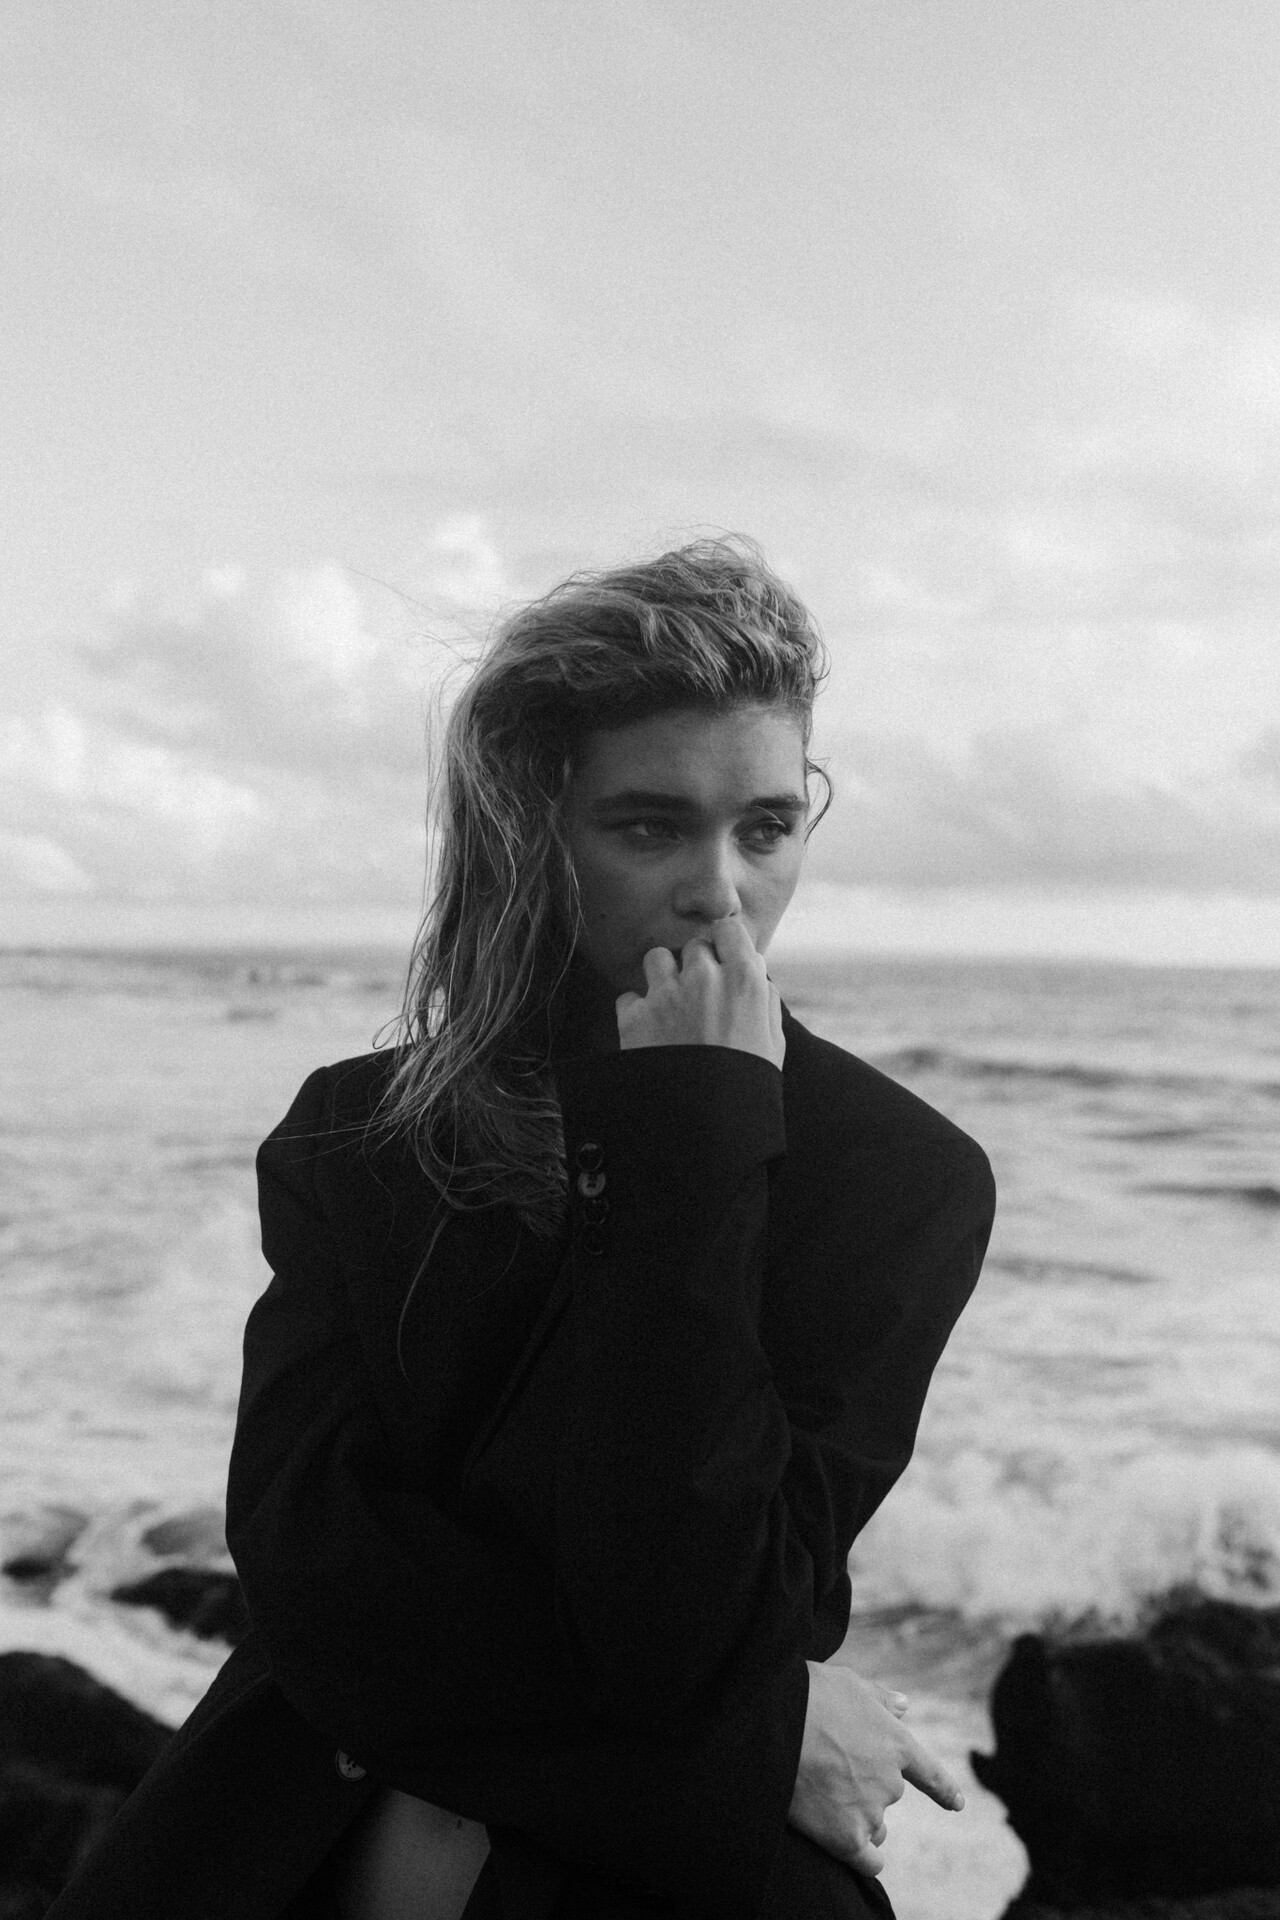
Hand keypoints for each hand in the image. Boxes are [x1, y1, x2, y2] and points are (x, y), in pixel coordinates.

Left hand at [615, 918, 784, 1068]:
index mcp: (744, 980)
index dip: (724, 943)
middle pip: (693, 946)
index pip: (727, 928)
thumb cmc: (746, 1085)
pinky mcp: (634, 1017)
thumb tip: (755, 973)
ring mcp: (666, 995)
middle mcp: (704, 978)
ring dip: (663, 976)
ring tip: (670, 1006)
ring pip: (657, 958)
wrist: (704, 1128)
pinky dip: (637, 1011)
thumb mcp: (772, 1042)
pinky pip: (629, 996)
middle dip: (695, 965)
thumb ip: (764, 1001)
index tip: (722, 960)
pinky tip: (649, 1034)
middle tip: (699, 996)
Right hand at [788, 1660, 963, 1877]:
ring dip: (858, 1817)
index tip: (957, 1803)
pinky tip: (848, 1849)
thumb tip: (904, 1706)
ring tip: (825, 1798)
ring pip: (874, 1826)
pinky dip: (861, 1858)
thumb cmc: (808, 1695)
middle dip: (867, 1787)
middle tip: (832, 1770)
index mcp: (897, 1743)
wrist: (774, 1724)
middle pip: (888, 1795)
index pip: (930, 1775)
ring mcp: (871, 1811)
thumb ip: (879, 1699)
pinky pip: (866, 1861)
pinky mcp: (847, 1837)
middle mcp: (892, 1782)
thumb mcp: (848, 1683)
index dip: (944, 1790)